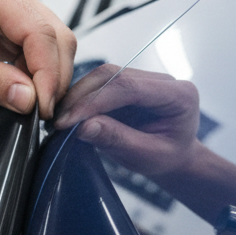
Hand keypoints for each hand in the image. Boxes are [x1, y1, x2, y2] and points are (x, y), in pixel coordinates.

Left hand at [0, 0, 75, 118]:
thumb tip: (28, 99)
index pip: (39, 32)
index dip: (47, 74)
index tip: (42, 109)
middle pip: (53, 36)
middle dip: (52, 76)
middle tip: (40, 116)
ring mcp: (7, 6)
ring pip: (48, 44)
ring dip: (44, 76)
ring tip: (30, 108)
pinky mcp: (2, 24)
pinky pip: (31, 50)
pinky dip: (31, 74)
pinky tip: (20, 94)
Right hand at [54, 64, 200, 176]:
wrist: (174, 157)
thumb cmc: (166, 159)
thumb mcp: (145, 156)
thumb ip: (117, 139)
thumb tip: (83, 127)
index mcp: (177, 95)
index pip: (128, 88)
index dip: (93, 102)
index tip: (67, 121)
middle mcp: (161, 80)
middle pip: (112, 75)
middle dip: (81, 97)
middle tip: (58, 121)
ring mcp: (144, 78)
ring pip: (102, 75)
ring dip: (77, 96)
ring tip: (60, 120)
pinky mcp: (127, 83)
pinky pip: (99, 83)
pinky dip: (81, 98)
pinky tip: (69, 114)